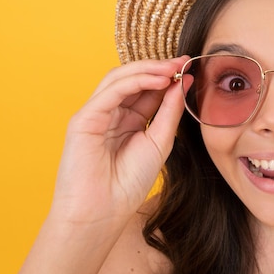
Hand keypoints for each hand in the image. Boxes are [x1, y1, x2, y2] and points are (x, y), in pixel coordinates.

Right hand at [49, 56, 191, 225]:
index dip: (166, 76)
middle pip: (133, 79)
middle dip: (158, 68)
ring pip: (119, 79)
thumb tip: (183, 81)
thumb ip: (169, 111)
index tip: (189, 66)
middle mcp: (111, 113)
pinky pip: (110, 92)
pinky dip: (134, 81)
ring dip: (147, 69)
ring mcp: (96, 114)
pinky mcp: (84, 118)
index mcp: (128, 120)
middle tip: (182, 61)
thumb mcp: (159, 141)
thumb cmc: (129, 182)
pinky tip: (157, 80)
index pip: (146, 89)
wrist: (103, 212)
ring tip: (172, 67)